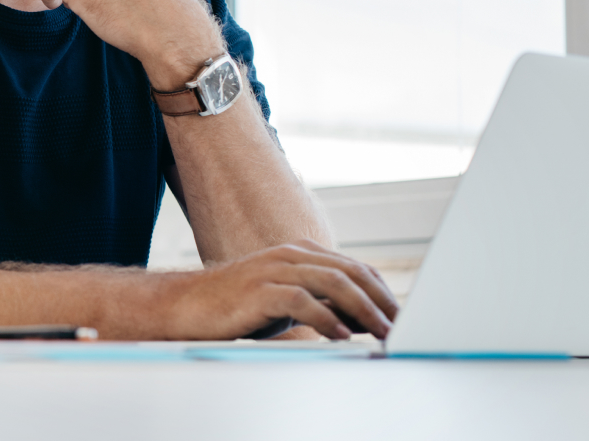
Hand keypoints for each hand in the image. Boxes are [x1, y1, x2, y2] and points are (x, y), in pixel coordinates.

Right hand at [154, 239, 398, 340]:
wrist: (187, 306)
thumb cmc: (239, 307)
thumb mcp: (287, 302)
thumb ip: (322, 303)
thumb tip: (365, 318)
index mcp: (299, 253)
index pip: (354, 267)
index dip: (382, 291)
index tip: (401, 316)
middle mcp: (289, 255)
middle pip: (349, 271)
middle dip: (380, 300)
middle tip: (400, 326)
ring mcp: (273, 270)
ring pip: (331, 282)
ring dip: (362, 309)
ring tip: (381, 331)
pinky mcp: (258, 291)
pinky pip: (300, 301)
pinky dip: (325, 318)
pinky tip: (341, 335)